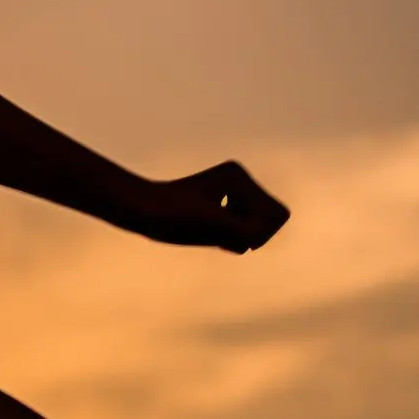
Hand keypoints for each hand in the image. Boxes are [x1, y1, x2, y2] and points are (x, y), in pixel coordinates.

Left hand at [126, 161, 290, 252]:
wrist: (143, 211)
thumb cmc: (171, 215)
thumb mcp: (212, 225)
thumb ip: (243, 230)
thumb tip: (257, 236)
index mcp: (237, 177)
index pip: (276, 212)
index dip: (265, 231)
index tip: (241, 238)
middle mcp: (238, 180)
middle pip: (271, 218)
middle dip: (254, 234)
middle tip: (225, 238)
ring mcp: (231, 194)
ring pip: (257, 228)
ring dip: (240, 239)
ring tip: (213, 236)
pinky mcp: (221, 208)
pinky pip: (243, 233)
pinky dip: (232, 241)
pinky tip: (211, 238)